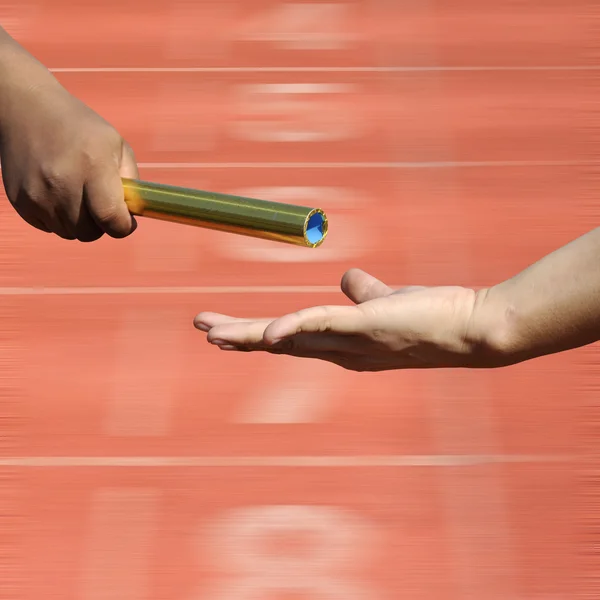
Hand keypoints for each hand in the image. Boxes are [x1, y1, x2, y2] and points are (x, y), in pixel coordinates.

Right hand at [0, 76, 137, 240]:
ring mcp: (37, 194)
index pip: (111, 219)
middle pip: (90, 233)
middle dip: (101, 224)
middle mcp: (62, 182)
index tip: (126, 220)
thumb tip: (133, 214)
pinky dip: (58, 218)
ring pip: (70, 233)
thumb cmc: (81, 129)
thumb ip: (131, 182)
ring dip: (79, 222)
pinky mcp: (20, 201)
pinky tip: (57, 192)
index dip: (123, 226)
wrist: (27, 110)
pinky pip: (49, 227)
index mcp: (93, 166)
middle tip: (99, 202)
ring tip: (77, 193)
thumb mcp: (117, 145)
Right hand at [194, 268, 506, 371]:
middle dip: (240, 338)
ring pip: (291, 339)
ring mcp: (354, 341)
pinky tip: (268, 335)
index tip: (229, 332)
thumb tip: (347, 277)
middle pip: (281, 346)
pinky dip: (293, 329)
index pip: (293, 340)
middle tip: (204, 330)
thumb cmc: (435, 316)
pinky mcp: (369, 325)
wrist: (478, 331)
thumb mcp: (389, 302)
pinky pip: (323, 327)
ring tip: (212, 330)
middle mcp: (343, 352)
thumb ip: (366, 292)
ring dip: (249, 335)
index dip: (260, 335)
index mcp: (344, 346)